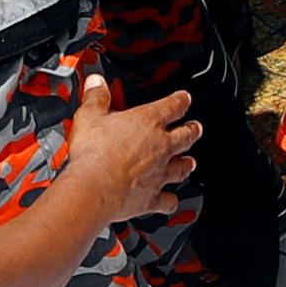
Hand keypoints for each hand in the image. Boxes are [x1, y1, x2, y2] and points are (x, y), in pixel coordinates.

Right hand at [59, 71, 205, 221]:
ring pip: (182, 167)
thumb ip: (96, 98)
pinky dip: (171, 202)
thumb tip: (96, 83)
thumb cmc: (94, 152)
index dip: (181, 100)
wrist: (95, 187)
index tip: (185, 98)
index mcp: (148, 121)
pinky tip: (171, 202)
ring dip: (187, 164)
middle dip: (192, 131)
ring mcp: (159, 173)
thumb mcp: (89, 116)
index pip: (173, 105)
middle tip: (196, 128)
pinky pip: (168, 201)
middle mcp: (160, 147)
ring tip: (190, 162)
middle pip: (186, 136)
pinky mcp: (152, 198)